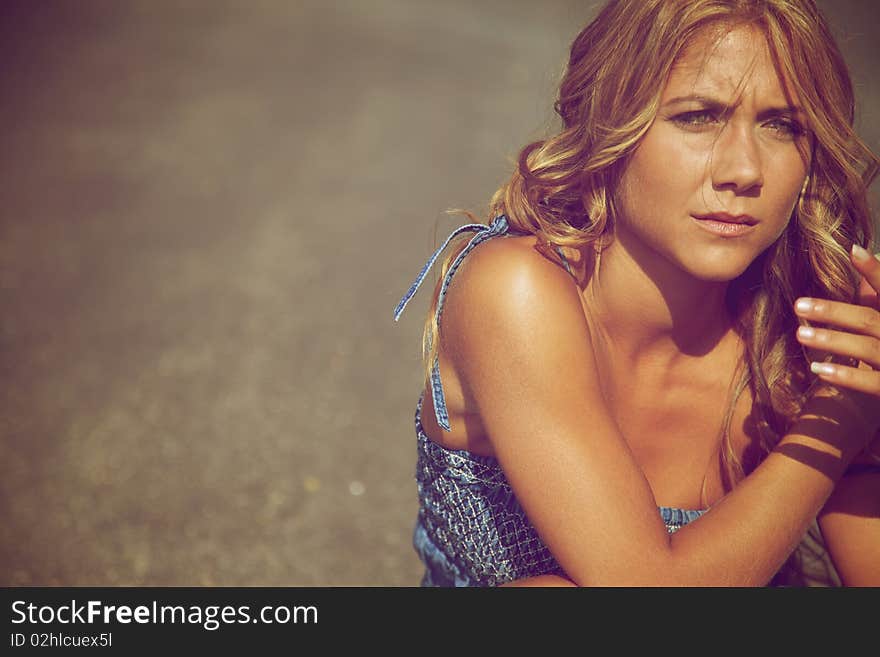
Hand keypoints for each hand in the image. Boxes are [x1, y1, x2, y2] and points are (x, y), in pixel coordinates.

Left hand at [794, 244, 879, 436]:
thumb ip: (878, 301)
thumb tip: (861, 265)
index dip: (876, 271)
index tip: (852, 250)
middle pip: (871, 320)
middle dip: (834, 311)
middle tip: (798, 305)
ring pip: (867, 348)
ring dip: (832, 340)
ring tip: (799, 334)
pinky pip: (871, 384)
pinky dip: (845, 375)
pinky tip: (817, 369)